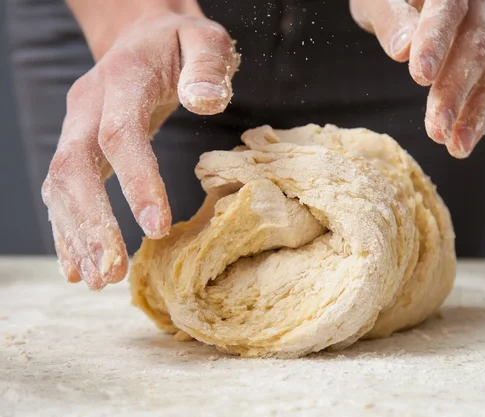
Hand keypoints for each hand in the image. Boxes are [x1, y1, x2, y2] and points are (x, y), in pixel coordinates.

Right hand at [42, 3, 239, 289]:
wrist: (141, 36)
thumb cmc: (180, 43)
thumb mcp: (204, 40)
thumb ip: (207, 66)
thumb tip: (206, 101)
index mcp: (122, 80)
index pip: (120, 134)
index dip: (136, 181)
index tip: (157, 228)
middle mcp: (88, 106)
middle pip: (76, 167)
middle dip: (92, 222)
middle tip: (113, 272)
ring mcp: (77, 126)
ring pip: (62, 184)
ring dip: (76, 235)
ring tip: (99, 279)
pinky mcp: (79, 144)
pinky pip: (63, 190)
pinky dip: (68, 228)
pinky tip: (79, 265)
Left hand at [350, 0, 484, 157]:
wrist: (406, 1)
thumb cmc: (391, 1)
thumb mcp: (376, 3)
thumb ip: (390, 19)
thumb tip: (403, 49)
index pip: (448, 10)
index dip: (435, 43)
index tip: (420, 76)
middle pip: (479, 47)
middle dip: (456, 92)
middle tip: (436, 130)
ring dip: (483, 109)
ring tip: (458, 145)